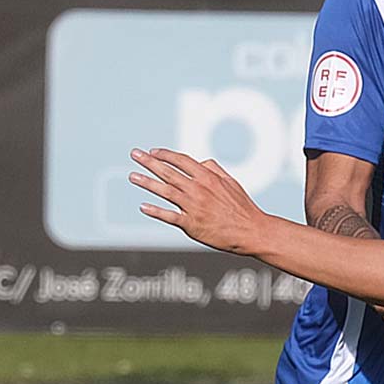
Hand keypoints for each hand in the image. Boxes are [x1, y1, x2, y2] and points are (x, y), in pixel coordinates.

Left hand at [130, 148, 267, 254]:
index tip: (153, 152)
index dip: (165, 155)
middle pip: (168, 172)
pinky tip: (144, 206)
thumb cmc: (242, 208)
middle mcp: (198, 190)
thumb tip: (201, 162)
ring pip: (165, 191)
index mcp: (208, 177)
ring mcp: (193, 207)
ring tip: (133, 176)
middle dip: (149, 162)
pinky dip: (155, 211)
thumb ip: (214, 170)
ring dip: (146, 182)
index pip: (181, 160)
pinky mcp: (192, 225)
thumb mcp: (231, 183)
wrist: (251, 231)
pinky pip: (169, 216)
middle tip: (135, 154)